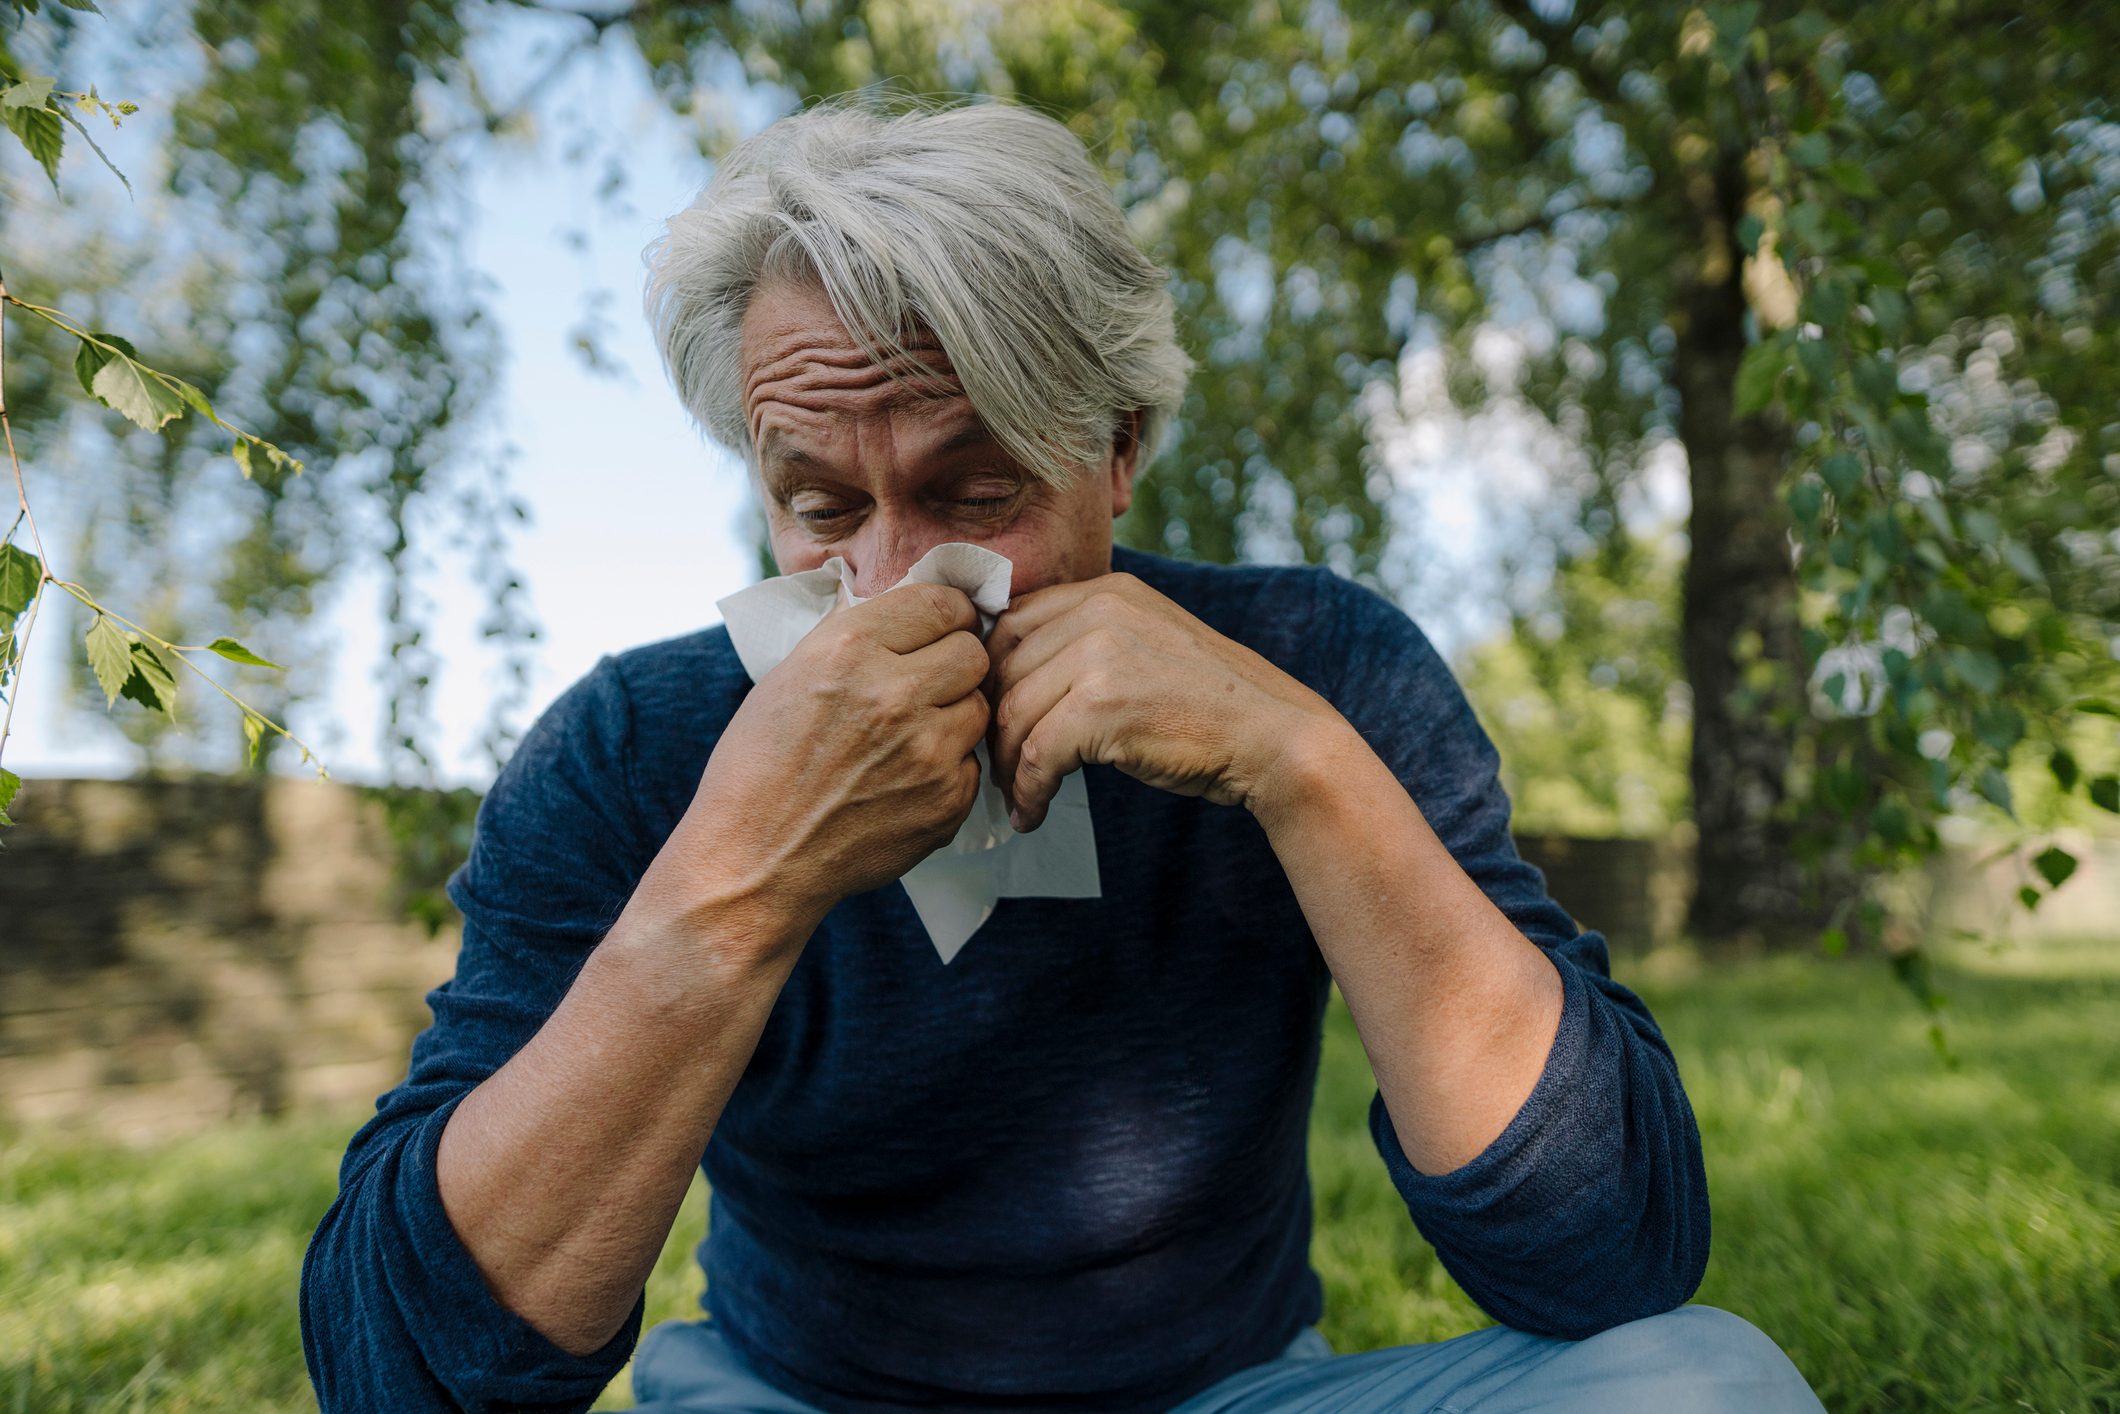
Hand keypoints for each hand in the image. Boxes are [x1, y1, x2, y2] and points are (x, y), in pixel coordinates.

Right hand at [660, 582, 990, 950]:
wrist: (755, 860)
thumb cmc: (759, 766)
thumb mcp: (790, 676)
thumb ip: (854, 638)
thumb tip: (908, 606)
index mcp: (849, 650)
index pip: (942, 603)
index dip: (949, 614)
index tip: (945, 627)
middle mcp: (893, 694)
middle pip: (973, 653)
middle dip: (955, 663)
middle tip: (930, 681)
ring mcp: (926, 751)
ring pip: (979, 707)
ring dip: (953, 715)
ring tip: (910, 735)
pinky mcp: (946, 800)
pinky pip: (971, 763)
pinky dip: (948, 769)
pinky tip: (904, 780)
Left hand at [983, 571, 1348, 831]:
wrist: (1273, 737)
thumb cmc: (1211, 705)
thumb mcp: (1148, 643)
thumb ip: (1092, 641)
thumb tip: (1021, 677)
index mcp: (1108, 591)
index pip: (1014, 622)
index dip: (991, 674)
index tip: (993, 716)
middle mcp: (1100, 611)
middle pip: (1004, 667)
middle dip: (992, 722)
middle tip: (997, 764)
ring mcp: (1100, 656)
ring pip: (1014, 713)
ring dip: (1006, 765)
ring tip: (1016, 795)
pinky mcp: (1102, 708)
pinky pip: (1037, 755)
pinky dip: (1028, 791)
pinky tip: (1033, 813)